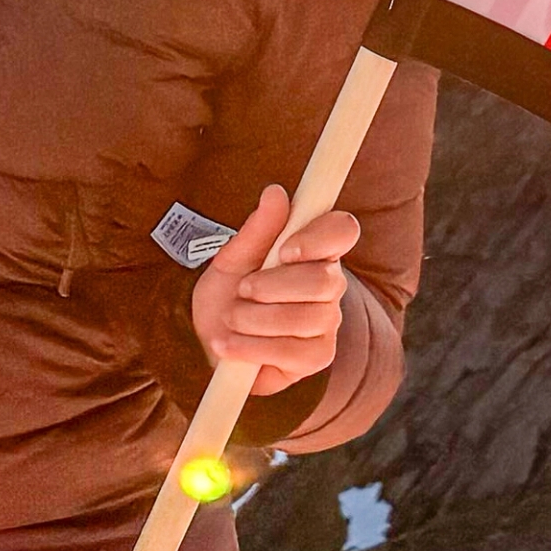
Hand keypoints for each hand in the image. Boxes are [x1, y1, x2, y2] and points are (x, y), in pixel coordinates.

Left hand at [191, 186, 360, 397]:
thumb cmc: (227, 296)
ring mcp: (327, 323)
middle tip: (243, 290)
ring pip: (306, 317)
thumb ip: (257, 229)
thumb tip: (276, 192)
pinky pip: (291, 350)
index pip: (343, 230)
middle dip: (272, 286)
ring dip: (255, 319)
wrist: (208, 342)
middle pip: (324, 280)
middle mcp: (330, 285)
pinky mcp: (317, 357)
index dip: (318, 238)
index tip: (284, 250)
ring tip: (230, 320)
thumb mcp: (232, 259)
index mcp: (314, 250)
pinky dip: (251, 347)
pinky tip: (230, 345)